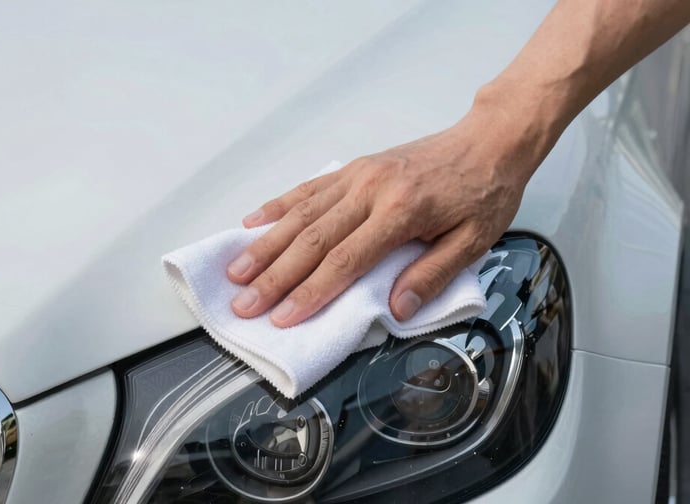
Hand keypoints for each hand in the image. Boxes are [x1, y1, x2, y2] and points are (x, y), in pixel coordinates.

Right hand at [226, 103, 543, 327]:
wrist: (489, 140)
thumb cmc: (484, 193)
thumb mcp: (474, 242)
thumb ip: (433, 275)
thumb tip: (396, 310)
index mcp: (401, 212)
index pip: (346, 261)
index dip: (311, 292)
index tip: (282, 318)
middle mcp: (371, 191)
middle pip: (313, 240)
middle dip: (274, 276)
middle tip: (244, 303)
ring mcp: (358, 176)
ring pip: (302, 214)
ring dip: (266, 245)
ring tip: (237, 271)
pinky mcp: (355, 168)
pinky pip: (309, 188)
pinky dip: (278, 206)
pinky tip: (253, 221)